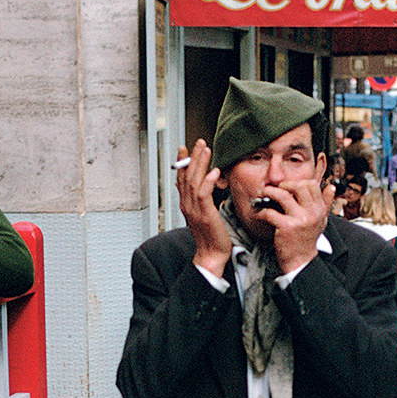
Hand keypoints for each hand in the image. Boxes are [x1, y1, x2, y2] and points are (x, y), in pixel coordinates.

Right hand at [176, 140, 231, 276]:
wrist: (211, 255)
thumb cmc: (212, 237)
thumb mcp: (205, 215)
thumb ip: (204, 200)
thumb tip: (210, 187)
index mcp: (186, 205)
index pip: (182, 179)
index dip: (183, 163)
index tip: (185, 149)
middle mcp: (187, 205)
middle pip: (187, 176)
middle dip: (192, 157)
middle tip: (198, 142)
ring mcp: (194, 209)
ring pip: (194, 181)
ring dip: (200, 164)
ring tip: (205, 150)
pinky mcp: (204, 214)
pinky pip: (204, 194)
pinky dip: (208, 181)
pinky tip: (214, 171)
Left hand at [254, 177, 330, 277]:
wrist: (302, 261)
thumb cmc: (308, 240)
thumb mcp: (321, 221)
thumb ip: (326, 204)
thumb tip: (331, 187)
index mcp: (320, 209)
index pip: (312, 185)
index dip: (299, 182)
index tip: (289, 187)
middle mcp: (312, 213)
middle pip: (299, 186)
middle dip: (284, 184)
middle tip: (276, 189)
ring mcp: (299, 220)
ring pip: (283, 195)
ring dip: (270, 192)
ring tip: (264, 193)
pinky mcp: (286, 227)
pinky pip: (270, 212)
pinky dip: (261, 212)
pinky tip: (259, 213)